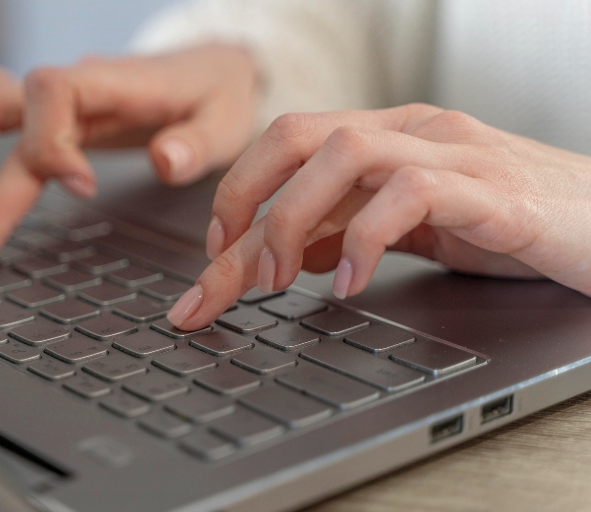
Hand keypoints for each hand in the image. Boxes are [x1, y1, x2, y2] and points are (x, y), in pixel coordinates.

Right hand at [0, 46, 259, 275]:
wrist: (211, 68)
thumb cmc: (217, 96)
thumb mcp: (227, 120)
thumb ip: (198, 143)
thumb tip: (164, 161)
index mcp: (114, 84)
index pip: (54, 93)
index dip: (53, 142)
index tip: (82, 189)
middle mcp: (73, 88)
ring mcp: (56, 100)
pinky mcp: (49, 113)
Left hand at [167, 103, 590, 329]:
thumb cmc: (510, 224)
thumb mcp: (410, 229)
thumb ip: (347, 230)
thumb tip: (280, 253)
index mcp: (385, 137)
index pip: (286, 149)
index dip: (235, 195)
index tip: (210, 252)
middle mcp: (410, 132)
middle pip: (297, 134)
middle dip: (242, 195)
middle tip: (221, 259)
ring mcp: (451, 152)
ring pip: (343, 154)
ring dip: (291, 219)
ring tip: (276, 280)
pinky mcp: (490, 189)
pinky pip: (411, 193)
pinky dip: (364, 240)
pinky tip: (347, 284)